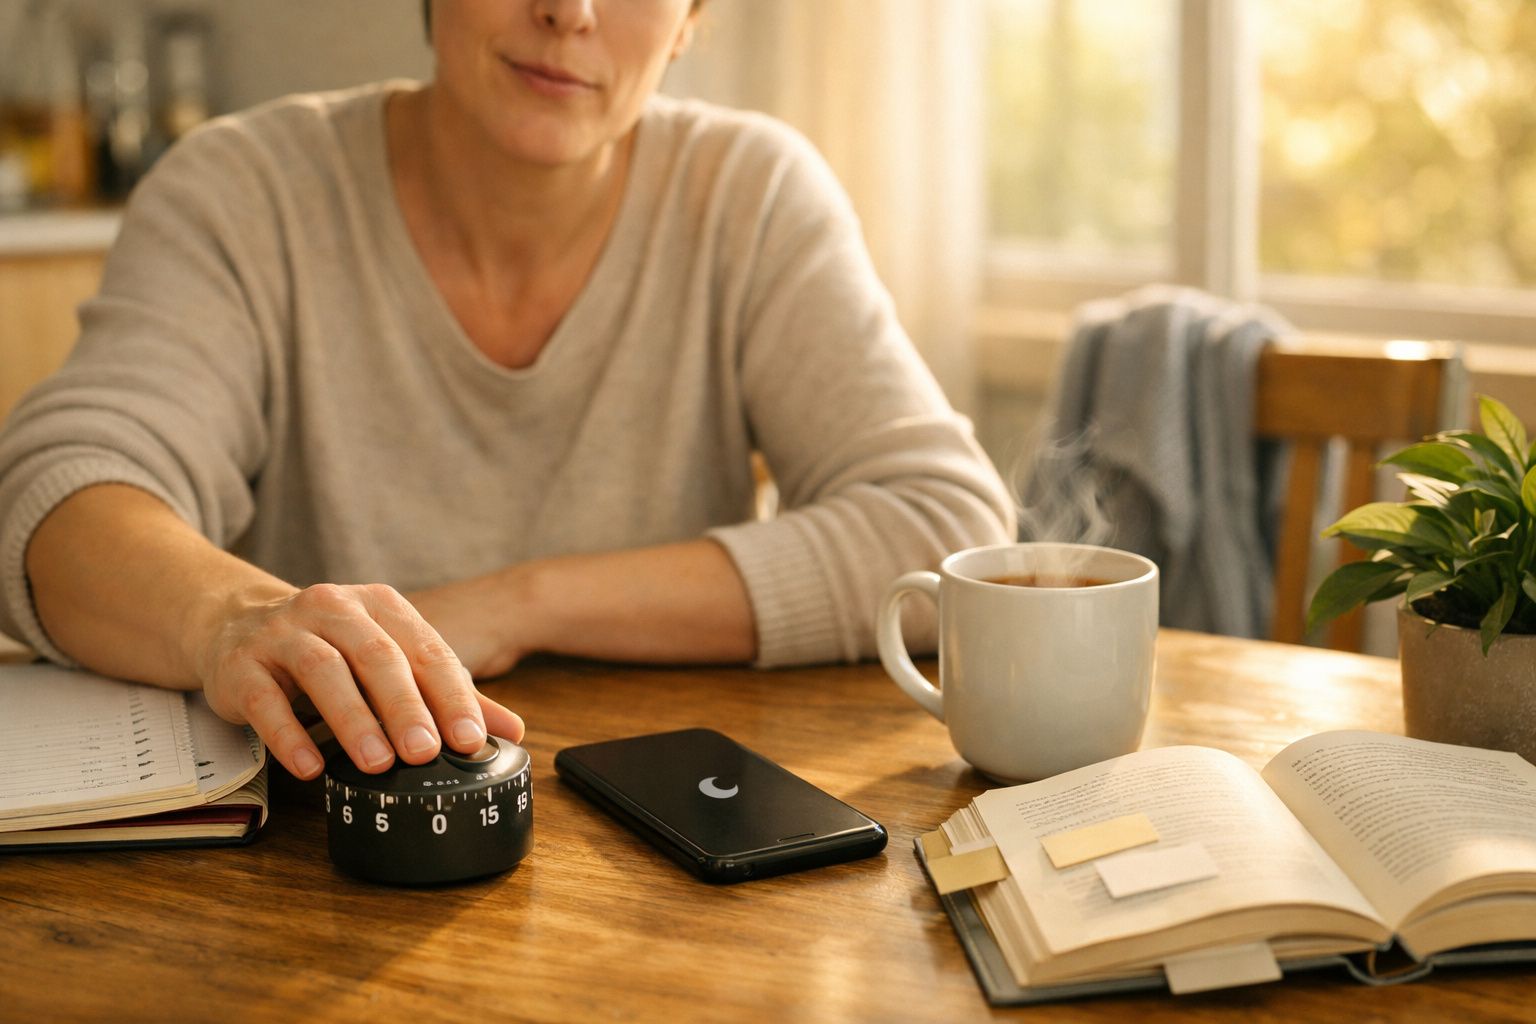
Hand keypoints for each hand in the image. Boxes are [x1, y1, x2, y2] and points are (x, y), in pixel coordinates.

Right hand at [194, 582, 524, 779]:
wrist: (237, 624)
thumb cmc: (331, 648)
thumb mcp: (389, 658)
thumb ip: (446, 692)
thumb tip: (510, 730)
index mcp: (381, 605)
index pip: (425, 649)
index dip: (450, 695)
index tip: (469, 739)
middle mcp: (334, 608)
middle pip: (377, 657)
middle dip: (405, 707)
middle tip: (426, 753)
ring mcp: (283, 633)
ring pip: (323, 671)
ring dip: (352, 720)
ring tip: (376, 763)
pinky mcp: (241, 664)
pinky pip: (264, 700)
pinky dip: (289, 735)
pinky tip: (310, 767)